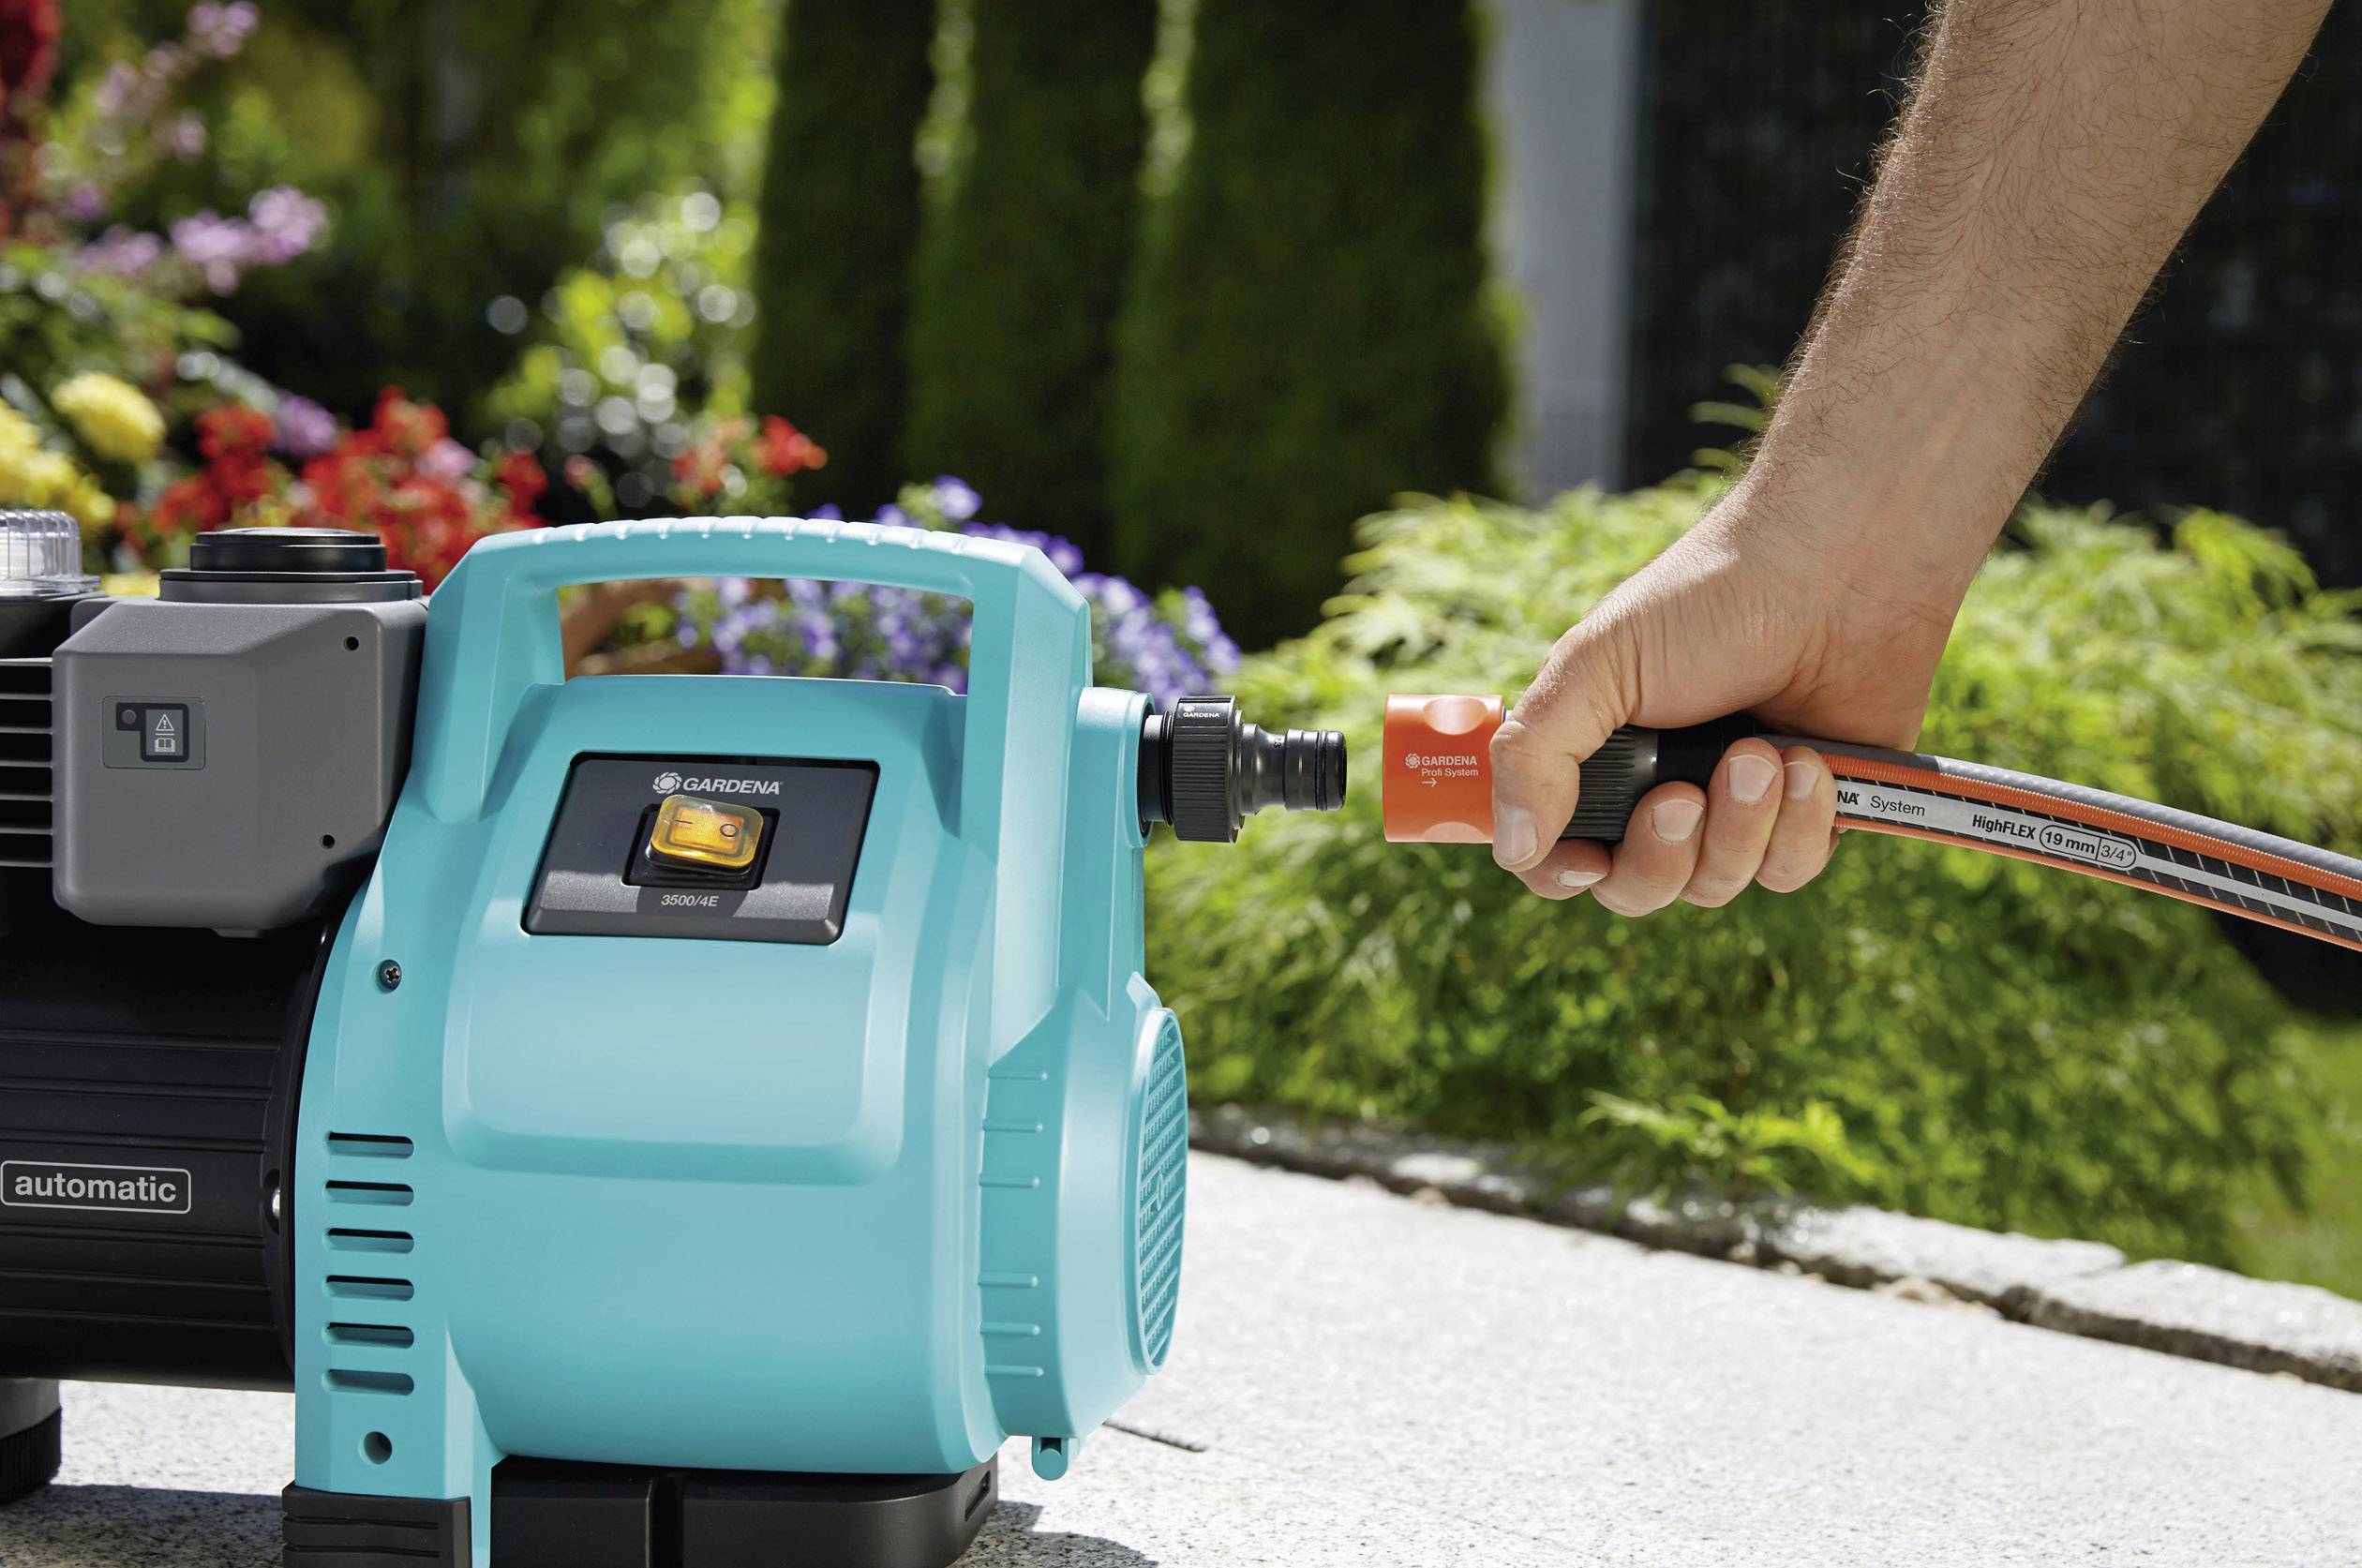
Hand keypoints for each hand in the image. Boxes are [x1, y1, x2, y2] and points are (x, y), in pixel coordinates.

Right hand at [1489, 482, 1965, 913]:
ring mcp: (1735, 808)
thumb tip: (1516, 847)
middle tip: (1680, 797)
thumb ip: (1534, 756)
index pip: (1556, 853)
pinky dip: (1797, 824)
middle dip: (1659, 855)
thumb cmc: (1706, 602)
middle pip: (1635, 889)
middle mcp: (1659, 789)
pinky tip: (1809, 761)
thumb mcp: (1593, 666)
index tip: (1586, 859)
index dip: (1563, 872)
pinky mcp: (1808, 815)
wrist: (1837, 572)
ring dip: (1737, 827)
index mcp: (1598, 754)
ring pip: (1713, 885)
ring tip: (1761, 751)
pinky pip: (1787, 872)